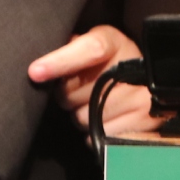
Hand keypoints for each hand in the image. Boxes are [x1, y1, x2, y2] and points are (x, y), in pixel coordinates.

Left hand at [28, 25, 155, 136]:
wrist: (143, 84)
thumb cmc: (104, 63)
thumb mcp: (88, 46)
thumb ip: (67, 49)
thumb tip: (37, 66)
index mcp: (115, 42)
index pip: (91, 49)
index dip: (61, 61)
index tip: (35, 73)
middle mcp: (132, 68)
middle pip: (76, 91)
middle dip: (67, 94)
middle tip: (78, 90)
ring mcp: (140, 98)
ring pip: (84, 117)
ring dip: (80, 114)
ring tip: (93, 105)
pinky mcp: (144, 123)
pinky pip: (98, 136)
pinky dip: (93, 134)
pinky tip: (104, 121)